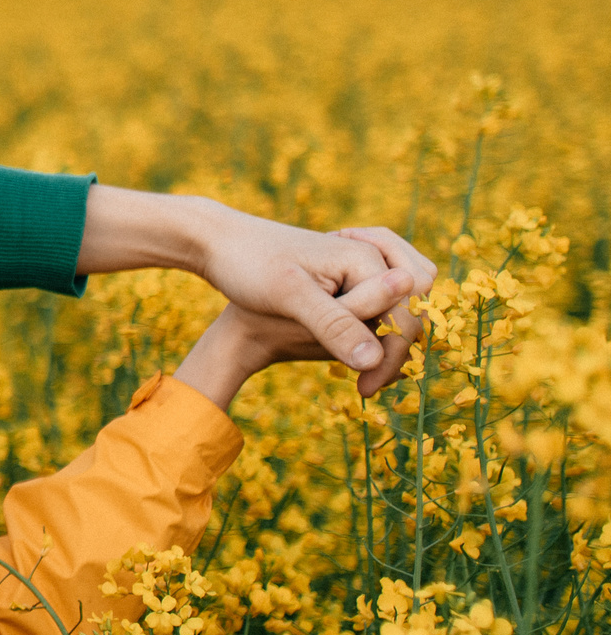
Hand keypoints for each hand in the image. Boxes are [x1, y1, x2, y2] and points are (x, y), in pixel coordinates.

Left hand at [195, 212, 432, 398]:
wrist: (219, 244)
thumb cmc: (248, 265)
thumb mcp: (289, 297)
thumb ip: (333, 323)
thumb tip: (373, 360)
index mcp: (365, 258)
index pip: (405, 316)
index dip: (392, 358)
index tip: (365, 390)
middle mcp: (370, 258)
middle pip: (415, 309)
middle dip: (398, 349)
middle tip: (369, 385)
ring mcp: (359, 266)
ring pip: (403, 305)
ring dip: (392, 337)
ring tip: (367, 374)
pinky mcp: (346, 276)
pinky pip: (380, 303)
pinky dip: (378, 326)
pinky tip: (354, 353)